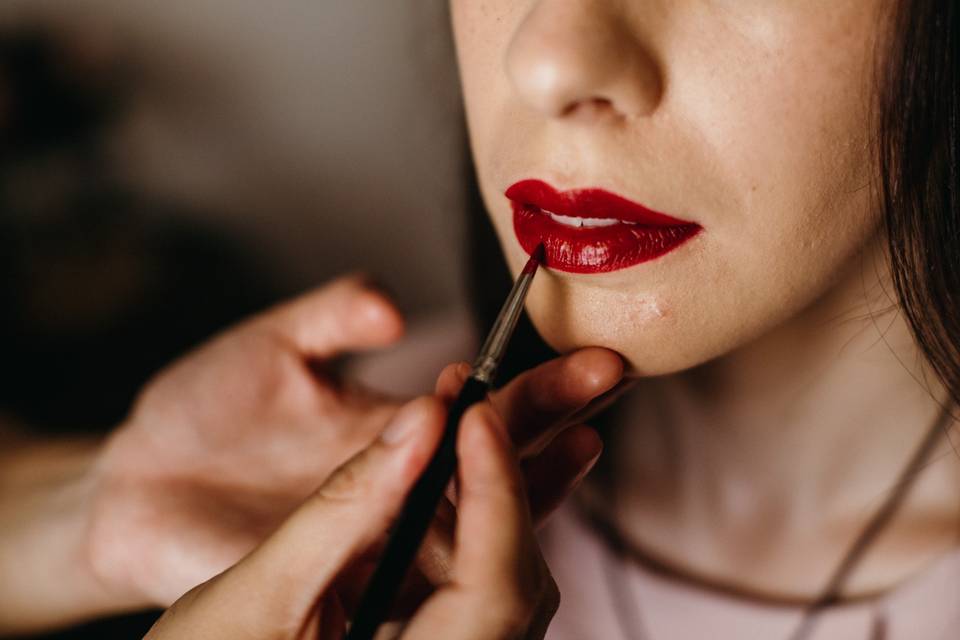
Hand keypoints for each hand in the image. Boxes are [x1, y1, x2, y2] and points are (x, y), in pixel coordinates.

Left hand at [83, 274, 625, 611]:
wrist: (132, 485)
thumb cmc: (200, 412)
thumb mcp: (267, 346)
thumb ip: (328, 316)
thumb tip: (392, 307)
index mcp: (393, 425)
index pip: (486, 401)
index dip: (539, 377)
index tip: (591, 348)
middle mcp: (403, 479)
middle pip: (500, 452)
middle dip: (559, 413)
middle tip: (611, 377)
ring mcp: (381, 531)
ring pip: (475, 514)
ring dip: (533, 478)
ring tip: (583, 441)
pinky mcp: (347, 576)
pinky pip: (416, 569)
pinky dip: (465, 545)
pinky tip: (506, 520)